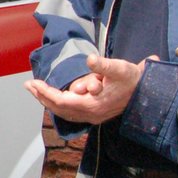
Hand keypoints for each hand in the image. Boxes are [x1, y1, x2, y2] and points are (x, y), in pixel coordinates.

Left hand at [25, 57, 148, 123]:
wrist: (148, 91)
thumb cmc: (131, 78)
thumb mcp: (119, 68)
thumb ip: (103, 65)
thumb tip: (90, 60)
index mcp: (93, 105)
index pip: (61, 101)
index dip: (45, 92)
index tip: (33, 82)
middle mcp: (91, 114)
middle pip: (58, 108)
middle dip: (42, 96)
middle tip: (29, 85)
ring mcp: (93, 116)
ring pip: (63, 112)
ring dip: (48, 101)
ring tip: (36, 90)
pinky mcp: (95, 115)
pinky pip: (71, 113)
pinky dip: (59, 106)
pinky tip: (52, 99)